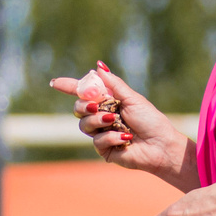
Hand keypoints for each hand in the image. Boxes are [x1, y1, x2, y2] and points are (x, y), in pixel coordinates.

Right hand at [50, 62, 186, 183]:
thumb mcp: (132, 98)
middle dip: (84, 105)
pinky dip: (111, 137)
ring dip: (98, 120)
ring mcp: (101, 133)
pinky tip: (125, 138)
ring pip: (84, 124)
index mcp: (107, 101)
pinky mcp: (104, 149)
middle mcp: (101, 116)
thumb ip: (113, 84)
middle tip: (97, 105)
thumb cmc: (150, 120)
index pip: (84, 92)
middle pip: (78, 108)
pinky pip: (97, 141)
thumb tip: (98, 66)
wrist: (160, 145)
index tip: (55, 82)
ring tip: (114, 121)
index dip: (69, 86)